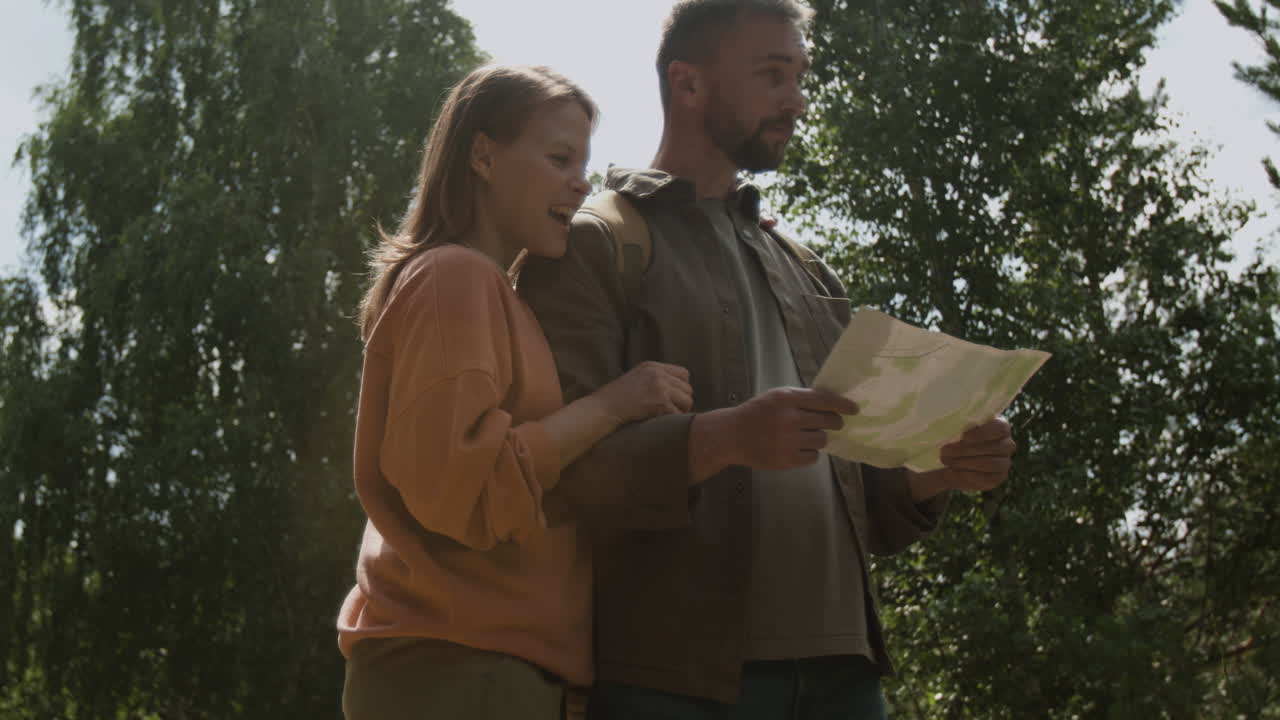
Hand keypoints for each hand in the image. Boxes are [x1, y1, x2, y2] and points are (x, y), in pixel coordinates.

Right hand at [595, 361, 692, 422]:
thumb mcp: (635, 379)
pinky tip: (660, 422)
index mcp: (652, 366)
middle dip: (681, 402)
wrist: (602, 408)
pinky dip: (672, 421)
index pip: (683, 374)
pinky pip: (678, 414)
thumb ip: (654, 380)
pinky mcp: (660, 402)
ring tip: (665, 417)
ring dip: (679, 411)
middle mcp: (658, 373)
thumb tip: (676, 393)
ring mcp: (660, 387)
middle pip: (687, 388)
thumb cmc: (615, 400)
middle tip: (669, 411)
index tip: (673, 399)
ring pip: (687, 401)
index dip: (681, 388)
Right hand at [725, 387, 857, 470]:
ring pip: (822, 440)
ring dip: (819, 438)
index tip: (854, 409)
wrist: (731, 436)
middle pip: (827, 421)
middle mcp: (788, 418)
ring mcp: (787, 441)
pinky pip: (813, 457)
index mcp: (786, 398)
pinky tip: (798, 448)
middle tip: (833, 424)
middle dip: (834, 423)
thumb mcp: (776, 397)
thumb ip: (801, 399)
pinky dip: (810, 453)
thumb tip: (833, 405)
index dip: (843, 404)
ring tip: (806, 436)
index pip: (824, 400)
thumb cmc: (757, 413)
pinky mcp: (785, 459)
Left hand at [936, 417, 1015, 490]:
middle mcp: (1007, 444)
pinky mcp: (998, 478)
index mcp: (1000, 427)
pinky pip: (988, 479)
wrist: (950, 462)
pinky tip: (954, 472)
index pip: (1000, 428)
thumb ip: (956, 428)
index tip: (964, 437)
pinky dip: (969, 476)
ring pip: (993, 464)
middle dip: (967, 450)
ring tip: (948, 461)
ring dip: (967, 463)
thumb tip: (952, 431)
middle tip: (946, 451)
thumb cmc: (953, 440)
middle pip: (996, 447)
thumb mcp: (954, 431)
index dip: (983, 433)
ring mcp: (1004, 462)